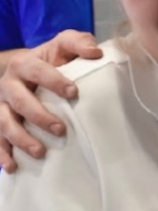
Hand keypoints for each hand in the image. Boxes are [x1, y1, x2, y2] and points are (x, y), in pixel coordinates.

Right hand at [0, 31, 100, 171]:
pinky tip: (13, 167)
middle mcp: (8, 85)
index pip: (37, 71)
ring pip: (4, 122)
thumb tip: (96, 53)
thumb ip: (78, 43)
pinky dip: (1, 154)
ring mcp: (0, 105)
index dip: (53, 80)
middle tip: (60, 130)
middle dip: (39, 116)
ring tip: (40, 152)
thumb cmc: (51, 59)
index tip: (73, 92)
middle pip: (19, 101)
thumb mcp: (63, 45)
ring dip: (20, 138)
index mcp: (24, 64)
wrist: (23, 69)